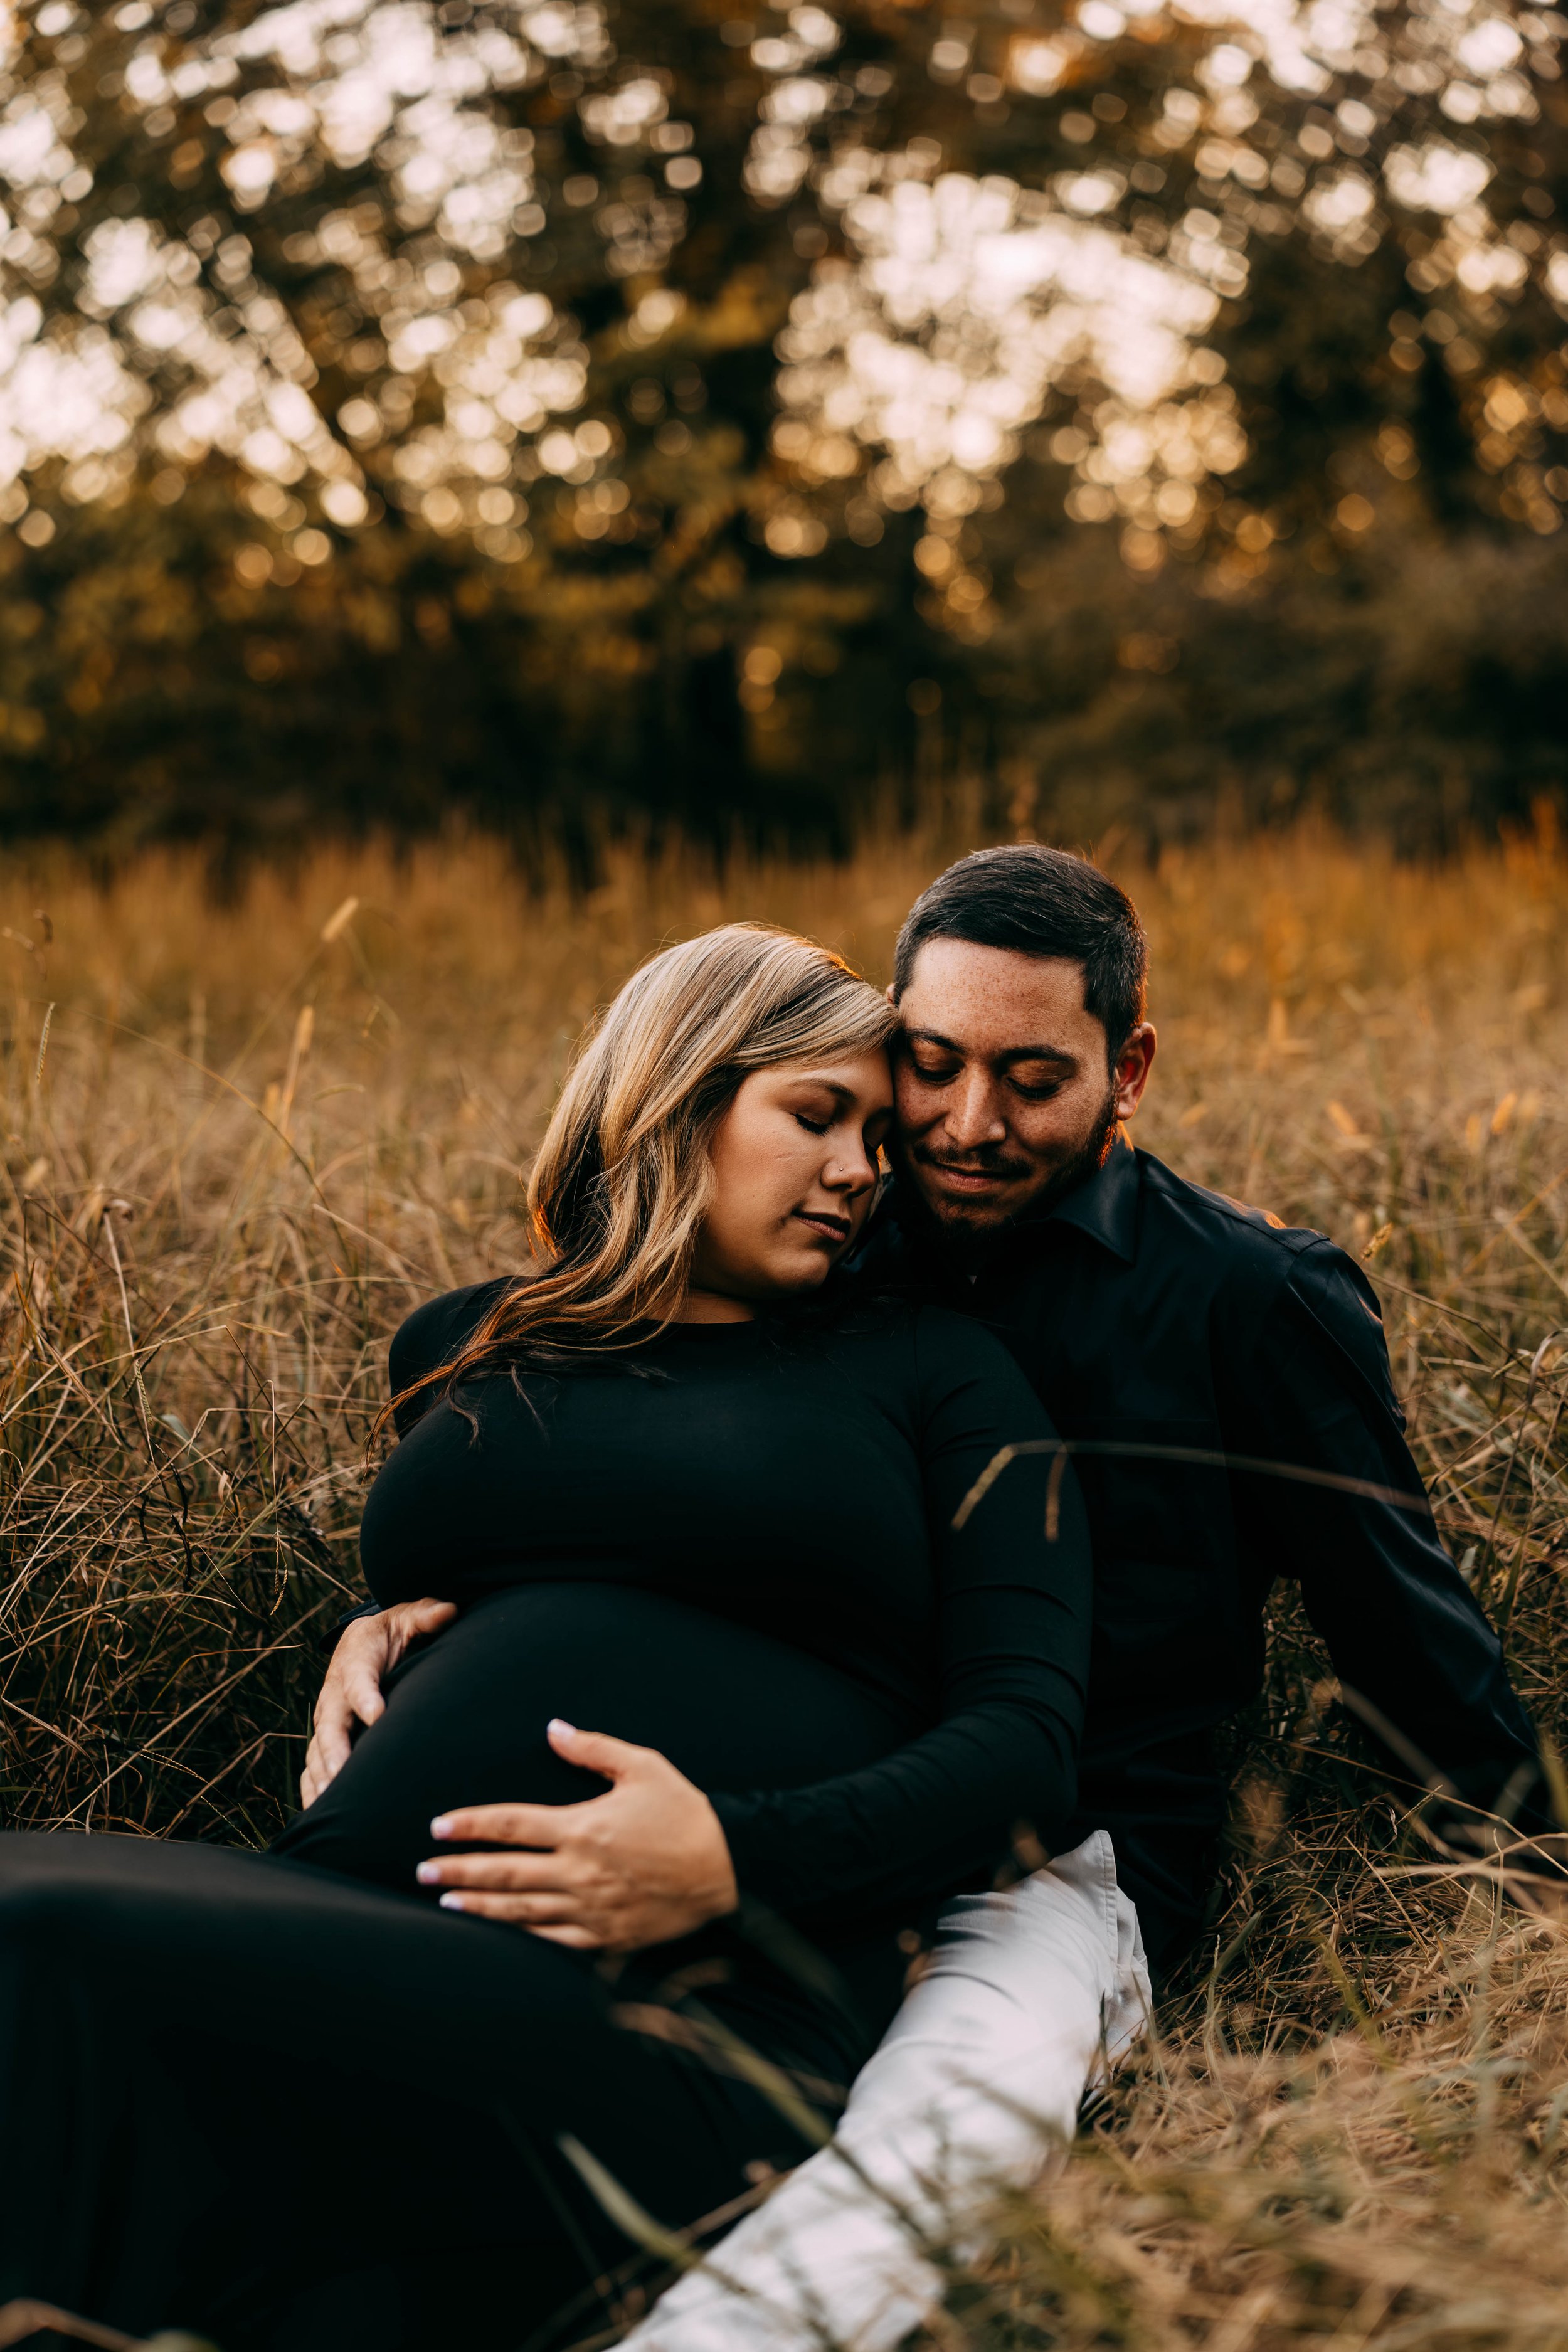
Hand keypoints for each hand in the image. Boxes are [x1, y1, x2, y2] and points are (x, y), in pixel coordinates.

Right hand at [300, 1597, 457, 1807]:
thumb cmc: (392, 1632)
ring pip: (319, 1753)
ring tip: (332, 1807)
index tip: (377, 1715)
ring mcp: (327, 1721)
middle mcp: (334, 1696)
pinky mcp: (326, 1739)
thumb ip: (426, 1615)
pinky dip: (312, 1790)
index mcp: (355, 1663)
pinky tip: (320, 1814)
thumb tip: (449, 1610)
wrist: (363, 1642)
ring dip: (323, 1779)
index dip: (366, 1697)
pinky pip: (313, 1768)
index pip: (358, 1681)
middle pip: (331, 1727)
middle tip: (344, 1778)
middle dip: (336, 1753)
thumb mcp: (409, 1617)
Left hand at [415, 1719, 738, 1951]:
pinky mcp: (606, 1938)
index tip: (438, 1826)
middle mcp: (579, 1872)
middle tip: (421, 1872)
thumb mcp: (645, 1768)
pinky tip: (497, 1935)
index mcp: (582, 1828)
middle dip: (458, 1871)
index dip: (470, 1825)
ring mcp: (590, 1910)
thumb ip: (594, 1749)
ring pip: (520, 1911)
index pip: (510, 1824)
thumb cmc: (687, 1815)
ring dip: (479, 1907)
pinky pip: (552, 1941)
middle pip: (504, 1872)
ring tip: (446, 1904)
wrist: (731, 1871)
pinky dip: (519, 1938)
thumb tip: (552, 1730)